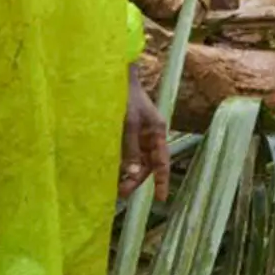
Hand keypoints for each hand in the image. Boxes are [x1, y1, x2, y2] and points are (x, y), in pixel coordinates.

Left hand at [120, 84, 169, 198]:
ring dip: (127, 174)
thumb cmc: (126, 96)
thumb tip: (133, 173)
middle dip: (137, 179)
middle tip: (122, 192)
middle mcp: (149, 136)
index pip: (162, 161)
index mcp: (157, 132)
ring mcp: (137, 135)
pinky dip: (120, 164)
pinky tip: (112, 172)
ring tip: (116, 186)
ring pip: (136, 161)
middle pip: (147, 164)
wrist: (114, 76)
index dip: (162, 180)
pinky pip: (125, 154)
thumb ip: (131, 148)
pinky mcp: (125, 134)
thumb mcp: (129, 123)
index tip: (162, 198)